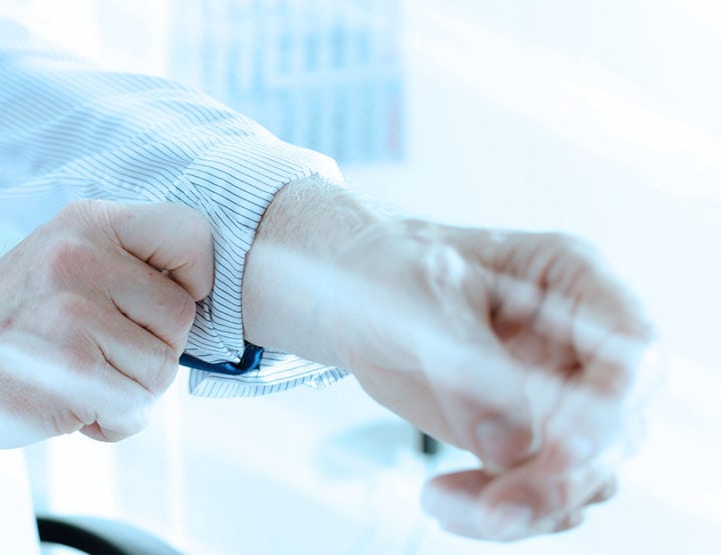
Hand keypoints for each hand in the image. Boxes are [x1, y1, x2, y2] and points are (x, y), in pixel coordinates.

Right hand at [0, 200, 213, 446]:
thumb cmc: (16, 323)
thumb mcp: (67, 264)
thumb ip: (131, 268)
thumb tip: (205, 300)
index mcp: (90, 223)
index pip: (194, 236)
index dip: (191, 282)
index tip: (152, 308)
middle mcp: (81, 256)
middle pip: (182, 317)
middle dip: (151, 350)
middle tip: (98, 353)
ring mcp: (72, 310)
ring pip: (161, 370)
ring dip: (128, 390)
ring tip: (75, 376)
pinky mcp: (67, 366)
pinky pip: (132, 407)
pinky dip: (108, 421)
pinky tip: (67, 403)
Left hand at [244, 178, 661, 540]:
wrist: (354, 298)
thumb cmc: (391, 269)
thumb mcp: (421, 297)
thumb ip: (467, 364)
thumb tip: (510, 447)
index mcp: (572, 283)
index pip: (632, 347)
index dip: (613, 405)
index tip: (566, 447)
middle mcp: (579, 345)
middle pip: (617, 430)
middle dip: (559, 478)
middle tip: (496, 506)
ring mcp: (558, 397)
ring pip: (584, 476)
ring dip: (529, 507)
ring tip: (446, 501)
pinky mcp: (523, 438)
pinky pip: (538, 494)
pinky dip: (500, 512)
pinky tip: (447, 502)